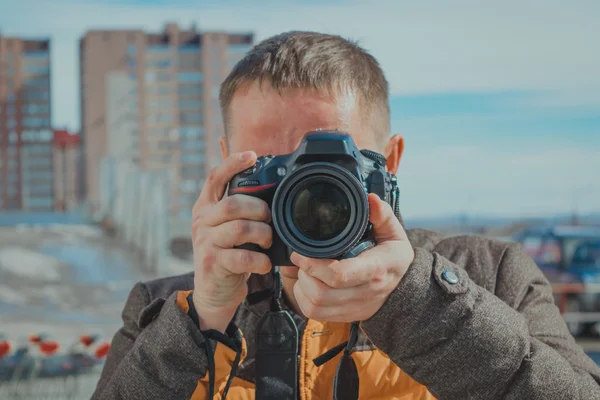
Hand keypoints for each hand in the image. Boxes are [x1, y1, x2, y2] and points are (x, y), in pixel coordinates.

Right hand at [191, 151, 272, 332]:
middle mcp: (202, 221)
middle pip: (233, 203)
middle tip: (270, 219)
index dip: (232, 163)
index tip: (252, 156)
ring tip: (268, 241)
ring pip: (240, 228)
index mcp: (206, 207)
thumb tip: (271, 191)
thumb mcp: (230, 229)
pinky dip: (260, 260)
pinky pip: (243, 256)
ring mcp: (205, 242)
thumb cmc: (230, 255)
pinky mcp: (212, 263)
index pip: (214, 177)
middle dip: (259, 209)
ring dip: (263, 234)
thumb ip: (241, 211)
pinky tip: (264, 263)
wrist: (214, 292)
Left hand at [289, 193, 413, 321]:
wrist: (405, 288)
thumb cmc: (394, 257)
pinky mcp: (347, 317)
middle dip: (304, 274)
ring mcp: (355, 308)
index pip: (339, 275)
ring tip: (306, 271)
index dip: (313, 265)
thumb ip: (382, 215)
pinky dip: (304, 300)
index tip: (300, 252)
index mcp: (375, 270)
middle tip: (302, 259)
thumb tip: (371, 199)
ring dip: (302, 288)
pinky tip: (308, 285)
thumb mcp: (393, 233)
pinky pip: (315, 315)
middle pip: (321, 293)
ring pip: (315, 307)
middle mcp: (365, 294)